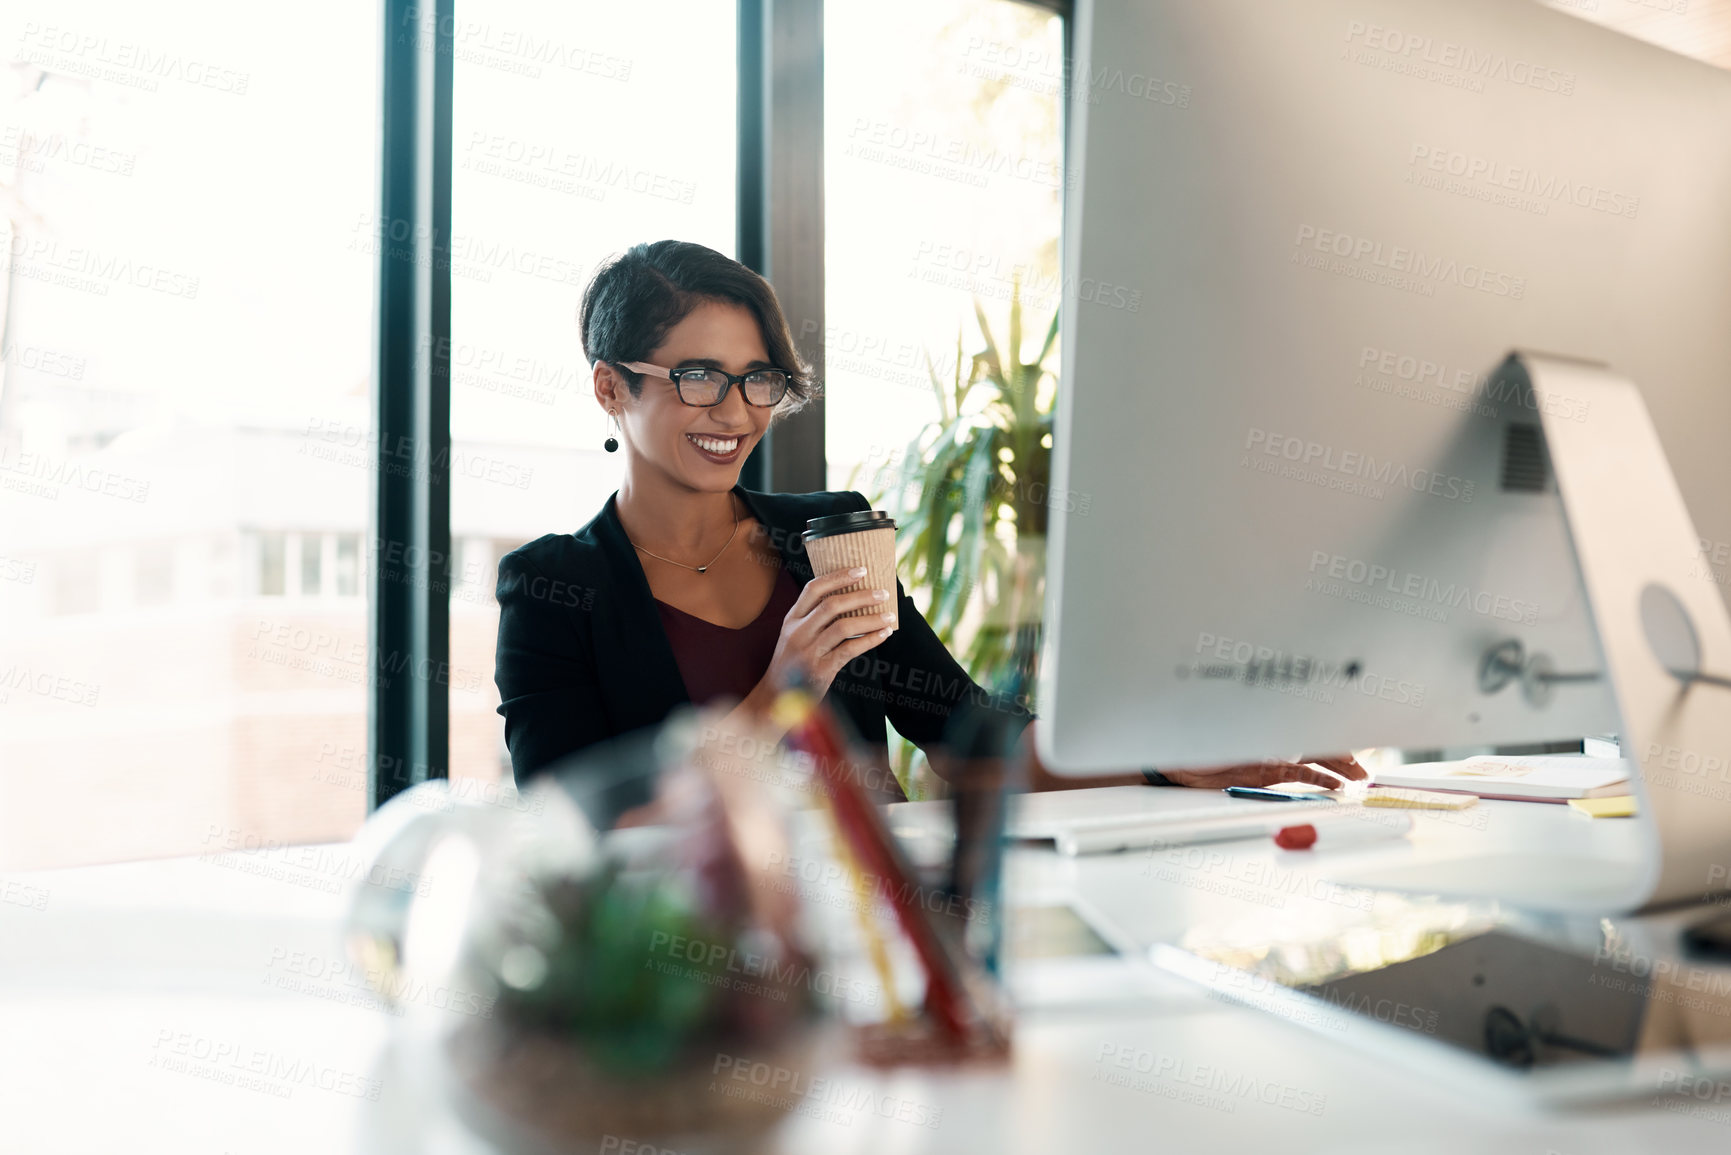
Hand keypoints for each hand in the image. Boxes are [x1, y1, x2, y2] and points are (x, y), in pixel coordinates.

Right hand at [754, 566, 896, 703]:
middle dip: (861, 596)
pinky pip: (850, 650)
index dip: (838, 577)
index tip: (860, 570)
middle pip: (832, 605)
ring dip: (870, 619)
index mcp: (791, 619)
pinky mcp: (821, 669)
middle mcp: (798, 632)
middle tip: (883, 593)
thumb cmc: (792, 663)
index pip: (813, 589)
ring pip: (843, 627)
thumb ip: (813, 618)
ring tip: (889, 615)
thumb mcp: (793, 635)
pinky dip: (870, 640)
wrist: (775, 696)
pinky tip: (883, 634)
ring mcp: (808, 651)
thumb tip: (850, 599)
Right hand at [1156, 753, 1368, 790]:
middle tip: (1363, 769)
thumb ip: (1267, 759)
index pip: (1311, 739)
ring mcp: (1270, 754)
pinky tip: (1336, 785)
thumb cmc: (1205, 762)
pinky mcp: (1264, 768)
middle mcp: (1274, 743)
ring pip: (1315, 754)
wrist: (1180, 765)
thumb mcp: (1240, 759)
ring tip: (1358, 776)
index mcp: (1271, 739)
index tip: (1355, 755)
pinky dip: (1320, 778)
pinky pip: (1298, 772)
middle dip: (1346, 757)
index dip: (1336, 746)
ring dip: (1341, 766)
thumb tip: (1297, 765)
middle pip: (1320, 744)